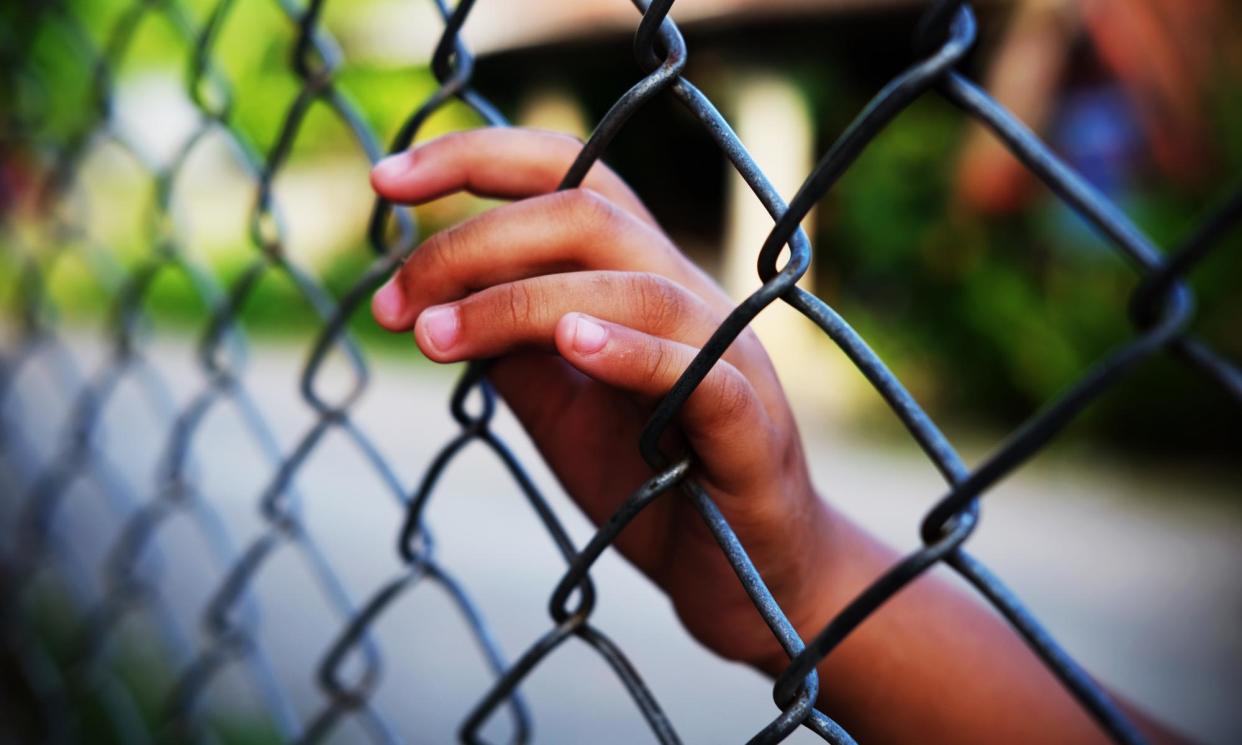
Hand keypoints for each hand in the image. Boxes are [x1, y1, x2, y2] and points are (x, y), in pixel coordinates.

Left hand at [369, 127, 833, 669]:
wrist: (746, 582)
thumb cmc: (655, 490)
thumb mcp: (562, 411)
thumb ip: (514, 353)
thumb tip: (434, 302)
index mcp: (642, 280)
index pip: (569, 178)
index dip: (477, 160)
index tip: (384, 181)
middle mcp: (689, 297)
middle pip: (589, 214)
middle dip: (473, 241)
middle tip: (393, 303)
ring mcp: (728, 355)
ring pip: (634, 286)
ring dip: (518, 303)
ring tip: (433, 337)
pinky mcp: (749, 427)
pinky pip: (697, 372)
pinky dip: (632, 351)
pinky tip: (571, 344)